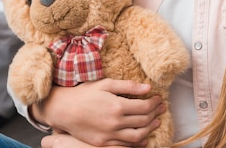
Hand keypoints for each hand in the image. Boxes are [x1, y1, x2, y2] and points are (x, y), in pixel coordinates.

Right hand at [33, 79, 162, 146]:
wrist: (64, 109)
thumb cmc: (84, 93)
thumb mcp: (105, 84)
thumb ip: (128, 86)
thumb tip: (148, 88)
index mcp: (117, 106)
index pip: (144, 107)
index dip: (154, 103)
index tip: (158, 99)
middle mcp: (115, 122)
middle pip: (143, 121)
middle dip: (155, 114)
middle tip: (161, 108)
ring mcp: (110, 135)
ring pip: (138, 136)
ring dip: (150, 129)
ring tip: (156, 122)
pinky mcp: (103, 143)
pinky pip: (125, 145)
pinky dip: (137, 142)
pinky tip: (143, 138)